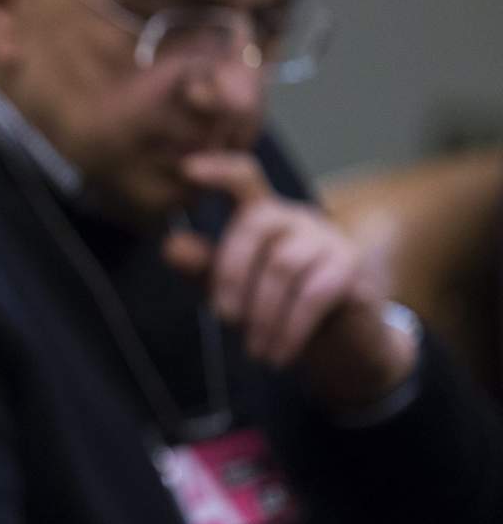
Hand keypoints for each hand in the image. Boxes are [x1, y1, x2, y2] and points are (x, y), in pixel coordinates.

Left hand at [163, 150, 417, 410]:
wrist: (343, 343)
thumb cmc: (279, 306)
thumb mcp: (234, 288)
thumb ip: (204, 266)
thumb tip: (170, 246)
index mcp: (262, 214)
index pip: (243, 177)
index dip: (218, 170)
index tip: (188, 169)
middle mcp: (296, 218)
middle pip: (255, 225)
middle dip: (231, 274)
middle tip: (223, 319)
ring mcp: (328, 239)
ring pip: (283, 266)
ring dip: (262, 314)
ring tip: (254, 351)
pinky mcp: (352, 270)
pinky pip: (314, 294)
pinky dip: (290, 328)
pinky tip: (278, 354)